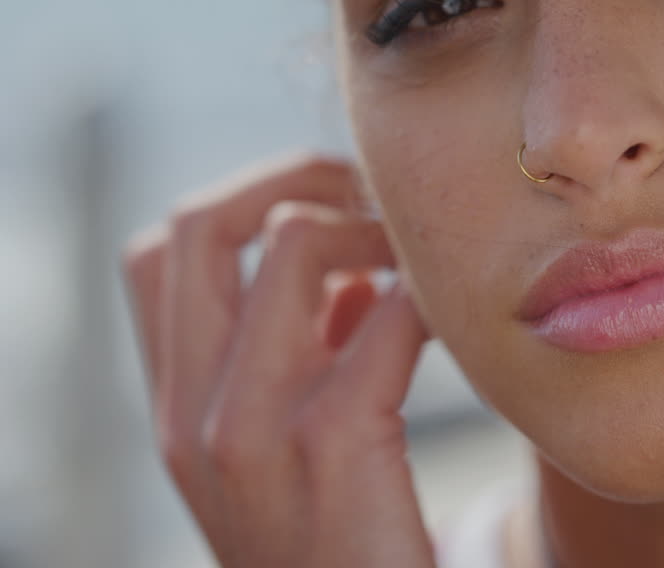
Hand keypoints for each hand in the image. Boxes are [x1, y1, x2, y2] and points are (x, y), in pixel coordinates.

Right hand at [121, 153, 436, 567]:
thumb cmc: (346, 539)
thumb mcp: (288, 452)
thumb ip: (300, 361)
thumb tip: (351, 277)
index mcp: (175, 409)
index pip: (161, 252)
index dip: (246, 201)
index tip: (323, 204)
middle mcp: (191, 414)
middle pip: (203, 223)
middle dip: (294, 180)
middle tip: (372, 197)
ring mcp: (252, 429)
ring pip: (293, 242)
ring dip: (372, 227)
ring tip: (419, 259)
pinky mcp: (334, 446)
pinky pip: (387, 311)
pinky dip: (427, 292)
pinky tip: (452, 318)